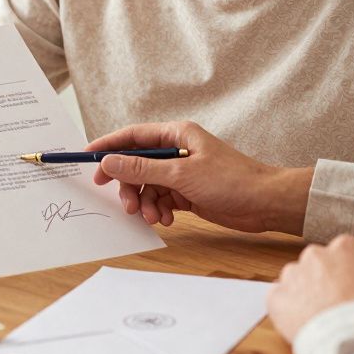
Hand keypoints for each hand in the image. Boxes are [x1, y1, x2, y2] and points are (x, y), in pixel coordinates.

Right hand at [89, 121, 312, 233]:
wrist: (265, 204)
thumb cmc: (231, 180)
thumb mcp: (181, 175)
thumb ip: (142, 168)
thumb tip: (110, 161)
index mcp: (177, 134)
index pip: (133, 136)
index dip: (109, 146)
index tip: (88, 158)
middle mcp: (177, 151)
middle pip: (137, 165)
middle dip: (129, 186)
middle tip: (125, 204)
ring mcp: (182, 173)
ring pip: (148, 186)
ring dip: (146, 203)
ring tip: (155, 217)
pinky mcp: (188, 193)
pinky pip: (161, 199)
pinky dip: (160, 210)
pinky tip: (169, 220)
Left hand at [268, 234, 353, 341]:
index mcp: (345, 247)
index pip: (344, 254)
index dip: (350, 273)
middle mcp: (315, 254)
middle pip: (317, 265)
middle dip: (325, 282)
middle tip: (337, 306)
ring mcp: (293, 275)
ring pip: (296, 281)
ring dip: (304, 295)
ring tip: (321, 318)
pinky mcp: (276, 298)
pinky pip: (278, 300)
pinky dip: (286, 310)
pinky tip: (302, 323)